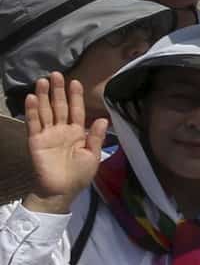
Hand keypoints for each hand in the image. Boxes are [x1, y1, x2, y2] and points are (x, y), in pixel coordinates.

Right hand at [20, 72, 105, 208]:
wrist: (61, 191)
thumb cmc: (79, 175)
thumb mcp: (92, 156)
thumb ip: (95, 137)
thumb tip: (102, 119)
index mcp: (77, 133)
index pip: (76, 110)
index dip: (75, 97)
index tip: (75, 82)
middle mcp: (61, 130)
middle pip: (59, 106)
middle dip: (58, 91)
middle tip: (56, 74)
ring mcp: (48, 134)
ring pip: (45, 111)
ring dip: (44, 96)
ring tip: (42, 81)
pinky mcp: (35, 140)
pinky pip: (34, 123)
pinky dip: (33, 111)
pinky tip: (32, 98)